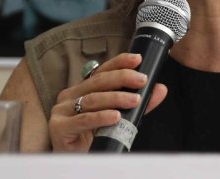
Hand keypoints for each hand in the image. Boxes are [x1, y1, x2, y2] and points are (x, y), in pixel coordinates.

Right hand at [48, 52, 167, 151]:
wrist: (76, 161)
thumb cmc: (93, 137)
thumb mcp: (118, 118)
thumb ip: (136, 104)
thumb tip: (160, 89)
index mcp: (82, 89)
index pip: (102, 71)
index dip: (120, 63)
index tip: (138, 59)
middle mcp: (70, 96)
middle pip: (98, 82)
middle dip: (123, 78)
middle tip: (142, 80)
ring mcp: (61, 111)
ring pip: (92, 99)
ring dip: (116, 98)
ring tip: (134, 100)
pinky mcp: (59, 127)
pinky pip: (83, 119)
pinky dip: (101, 117)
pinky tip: (115, 117)